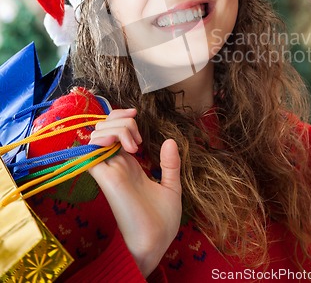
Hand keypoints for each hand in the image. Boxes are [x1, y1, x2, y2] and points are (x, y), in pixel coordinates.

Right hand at [88, 108, 181, 276]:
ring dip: (115, 128)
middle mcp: (116, 163)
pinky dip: (103, 140)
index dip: (122, 117)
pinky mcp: (106, 178)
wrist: (156, 243)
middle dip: (121, 119)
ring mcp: (109, 169)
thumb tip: (170, 140)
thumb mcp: (171, 187)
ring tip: (134, 144)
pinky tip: (124, 146)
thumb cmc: (163, 220)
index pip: (114, 130)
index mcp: (130, 164)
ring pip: (97, 135)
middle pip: (104, 127)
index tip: (137, 115)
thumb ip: (170, 165)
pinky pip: (91, 153)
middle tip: (138, 139)